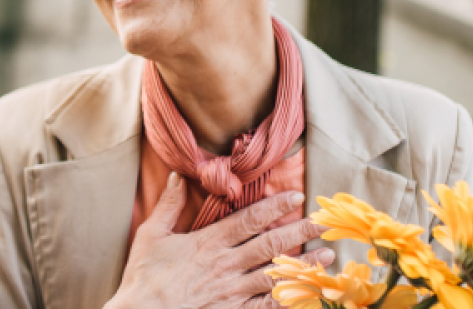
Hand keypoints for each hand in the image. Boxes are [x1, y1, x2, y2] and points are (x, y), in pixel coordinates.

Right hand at [105, 173, 334, 308]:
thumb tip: (177, 175)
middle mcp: (226, 265)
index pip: (249, 219)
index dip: (275, 206)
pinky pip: (266, 305)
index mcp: (208, 242)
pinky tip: (306, 291)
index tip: (297, 196)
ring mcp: (232, 291)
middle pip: (271, 244)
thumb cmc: (144, 277)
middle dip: (302, 231)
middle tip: (325, 222)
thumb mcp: (150, 235)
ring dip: (304, 263)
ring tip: (328, 255)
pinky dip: (288, 297)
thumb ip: (167, 205)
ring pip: (276, 273)